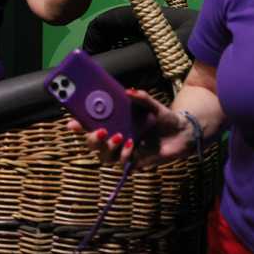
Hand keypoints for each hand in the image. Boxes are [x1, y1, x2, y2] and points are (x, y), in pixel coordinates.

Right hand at [66, 88, 194, 168]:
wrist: (182, 133)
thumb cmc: (163, 118)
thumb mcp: (152, 105)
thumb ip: (141, 97)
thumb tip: (129, 91)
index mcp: (114, 123)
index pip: (90, 126)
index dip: (78, 126)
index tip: (71, 123)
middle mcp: (115, 138)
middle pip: (93, 144)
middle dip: (92, 138)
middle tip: (100, 130)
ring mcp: (124, 151)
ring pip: (104, 156)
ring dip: (108, 147)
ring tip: (118, 136)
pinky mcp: (135, 161)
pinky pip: (123, 163)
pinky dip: (125, 154)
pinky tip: (132, 145)